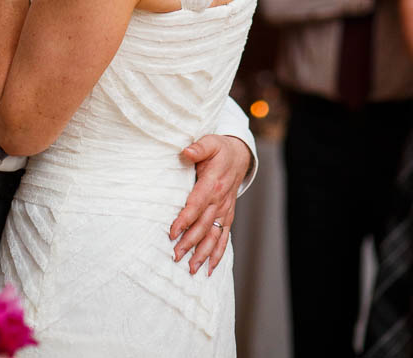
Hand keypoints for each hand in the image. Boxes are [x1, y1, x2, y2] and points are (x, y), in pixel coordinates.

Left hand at [170, 134, 250, 274]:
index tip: (172, 232)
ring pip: (214, 236)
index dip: (184, 219)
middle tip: (175, 256)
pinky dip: (218, 254)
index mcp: (213, 184)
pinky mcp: (228, 216)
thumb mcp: (210, 142)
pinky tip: (209, 268)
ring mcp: (225, 210)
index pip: (196, 204)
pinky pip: (224, 237)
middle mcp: (220, 201)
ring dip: (203, 253)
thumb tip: (186, 152)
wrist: (240, 156)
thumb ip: (198, 148)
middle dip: (189, 243)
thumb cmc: (220, 150)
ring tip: (191, 269)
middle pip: (203, 226)